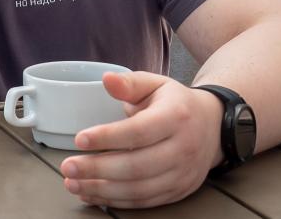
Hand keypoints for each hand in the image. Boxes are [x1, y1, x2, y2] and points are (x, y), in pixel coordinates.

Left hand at [60, 71, 223, 208]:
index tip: (80, 139)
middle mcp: (182, 148)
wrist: (212, 126)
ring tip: (74, 184)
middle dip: (98, 169)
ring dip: (102, 190)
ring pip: (138, 189)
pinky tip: (93, 194)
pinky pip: (144, 201)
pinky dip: (116, 201)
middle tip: (68, 167)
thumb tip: (107, 79)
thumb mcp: (155, 84)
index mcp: (176, 117)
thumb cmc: (176, 103)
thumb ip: (130, 83)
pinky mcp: (178, 191)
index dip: (108, 137)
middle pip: (136, 166)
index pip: (139, 131)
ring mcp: (182, 174)